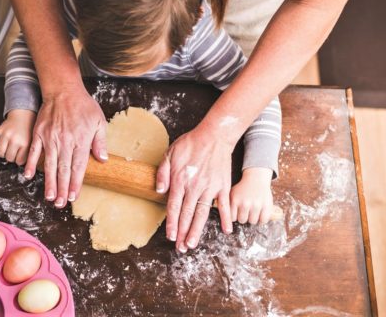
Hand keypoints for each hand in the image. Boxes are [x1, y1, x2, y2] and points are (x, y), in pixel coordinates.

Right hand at [0, 109, 36, 164]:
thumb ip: (29, 154)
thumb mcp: (32, 142)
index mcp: (26, 144)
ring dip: (2, 153)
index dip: (19, 160)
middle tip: (13, 151)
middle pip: (8, 158)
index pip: (19, 161)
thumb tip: (27, 171)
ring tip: (6, 149)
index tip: (20, 156)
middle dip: (11, 157)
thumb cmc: (28, 131)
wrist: (23, 115)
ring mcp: (6, 135)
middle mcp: (15, 140)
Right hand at [25, 87, 107, 208]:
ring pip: (49, 164)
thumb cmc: (83, 106)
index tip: (72, 196)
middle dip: (61, 188)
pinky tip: (28, 175)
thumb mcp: (99, 121)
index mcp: (81, 140)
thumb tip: (102, 160)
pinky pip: (33, 151)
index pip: (78, 167)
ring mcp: (50, 138)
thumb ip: (100, 142)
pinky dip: (30, 164)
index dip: (75, 183)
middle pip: (63, 169)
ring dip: (49, 182)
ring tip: (48, 197)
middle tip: (59, 203)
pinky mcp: (39, 133)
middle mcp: (65, 141)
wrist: (63, 90)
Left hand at [156, 122, 234, 252]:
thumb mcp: (170, 153)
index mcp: (180, 180)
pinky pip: (225, 205)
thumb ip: (162, 173)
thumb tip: (159, 190)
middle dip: (183, 233)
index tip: (171, 236)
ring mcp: (210, 188)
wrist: (215, 135)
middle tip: (181, 248)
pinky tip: (227, 231)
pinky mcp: (223, 186)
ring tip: (193, 244)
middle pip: (187, 214)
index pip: (174, 207)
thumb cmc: (191, 143)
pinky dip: (226, 219)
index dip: (172, 223)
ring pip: (202, 214)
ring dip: (197, 231)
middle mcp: (195, 187)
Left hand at [230, 167, 273, 224]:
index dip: (235, 216)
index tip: (237, 212)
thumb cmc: (242, 189)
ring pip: (253, 221)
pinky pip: (263, 220)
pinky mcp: (267, 206)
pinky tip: (260, 213)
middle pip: (242, 220)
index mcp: (235, 200)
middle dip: (243, 217)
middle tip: (246, 210)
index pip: (232, 218)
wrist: (256, 179)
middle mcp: (245, 203)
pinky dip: (262, 219)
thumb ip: (227, 205)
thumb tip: (225, 221)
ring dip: (252, 218)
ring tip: (252, 211)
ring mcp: (256, 205)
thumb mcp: (231, 194)